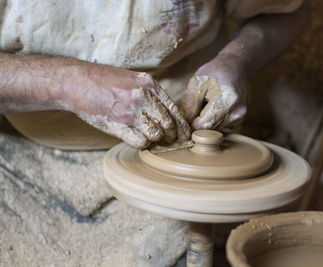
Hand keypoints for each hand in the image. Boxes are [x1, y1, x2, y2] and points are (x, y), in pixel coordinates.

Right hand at [57, 61, 190, 147]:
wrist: (75, 81)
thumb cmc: (103, 82)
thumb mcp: (132, 80)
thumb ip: (149, 94)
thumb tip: (166, 113)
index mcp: (149, 84)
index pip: (174, 109)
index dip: (182, 126)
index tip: (186, 135)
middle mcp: (143, 96)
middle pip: (168, 124)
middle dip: (171, 136)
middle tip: (169, 141)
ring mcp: (131, 110)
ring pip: (156, 134)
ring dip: (155, 140)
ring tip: (150, 139)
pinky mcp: (118, 124)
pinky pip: (140, 141)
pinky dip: (142, 144)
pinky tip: (137, 140)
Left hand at [179, 55, 246, 131]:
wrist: (236, 66)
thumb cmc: (215, 71)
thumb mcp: (197, 82)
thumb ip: (189, 104)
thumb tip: (183, 124)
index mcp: (227, 99)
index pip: (205, 124)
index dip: (191, 125)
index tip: (183, 121)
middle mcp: (236, 111)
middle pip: (210, 129)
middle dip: (197, 125)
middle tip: (191, 112)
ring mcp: (239, 116)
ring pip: (214, 130)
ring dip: (204, 124)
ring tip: (203, 107)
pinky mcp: (238, 120)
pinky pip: (220, 128)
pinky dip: (212, 123)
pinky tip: (211, 109)